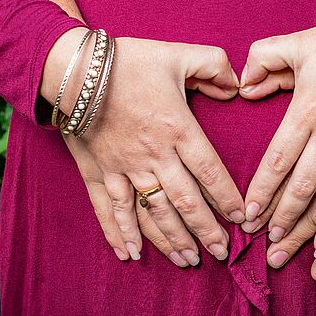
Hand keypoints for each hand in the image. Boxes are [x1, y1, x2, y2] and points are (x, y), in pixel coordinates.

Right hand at [56, 36, 245, 266]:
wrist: (73, 68)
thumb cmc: (129, 60)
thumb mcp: (179, 53)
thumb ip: (215, 65)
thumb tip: (237, 86)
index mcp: (177, 129)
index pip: (210, 173)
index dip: (228, 199)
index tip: (242, 220)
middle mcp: (153, 156)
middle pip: (185, 203)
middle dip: (206, 231)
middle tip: (222, 254)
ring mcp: (123, 169)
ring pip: (152, 214)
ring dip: (171, 241)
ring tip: (189, 261)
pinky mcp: (97, 173)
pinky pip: (109, 211)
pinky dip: (119, 234)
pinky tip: (131, 254)